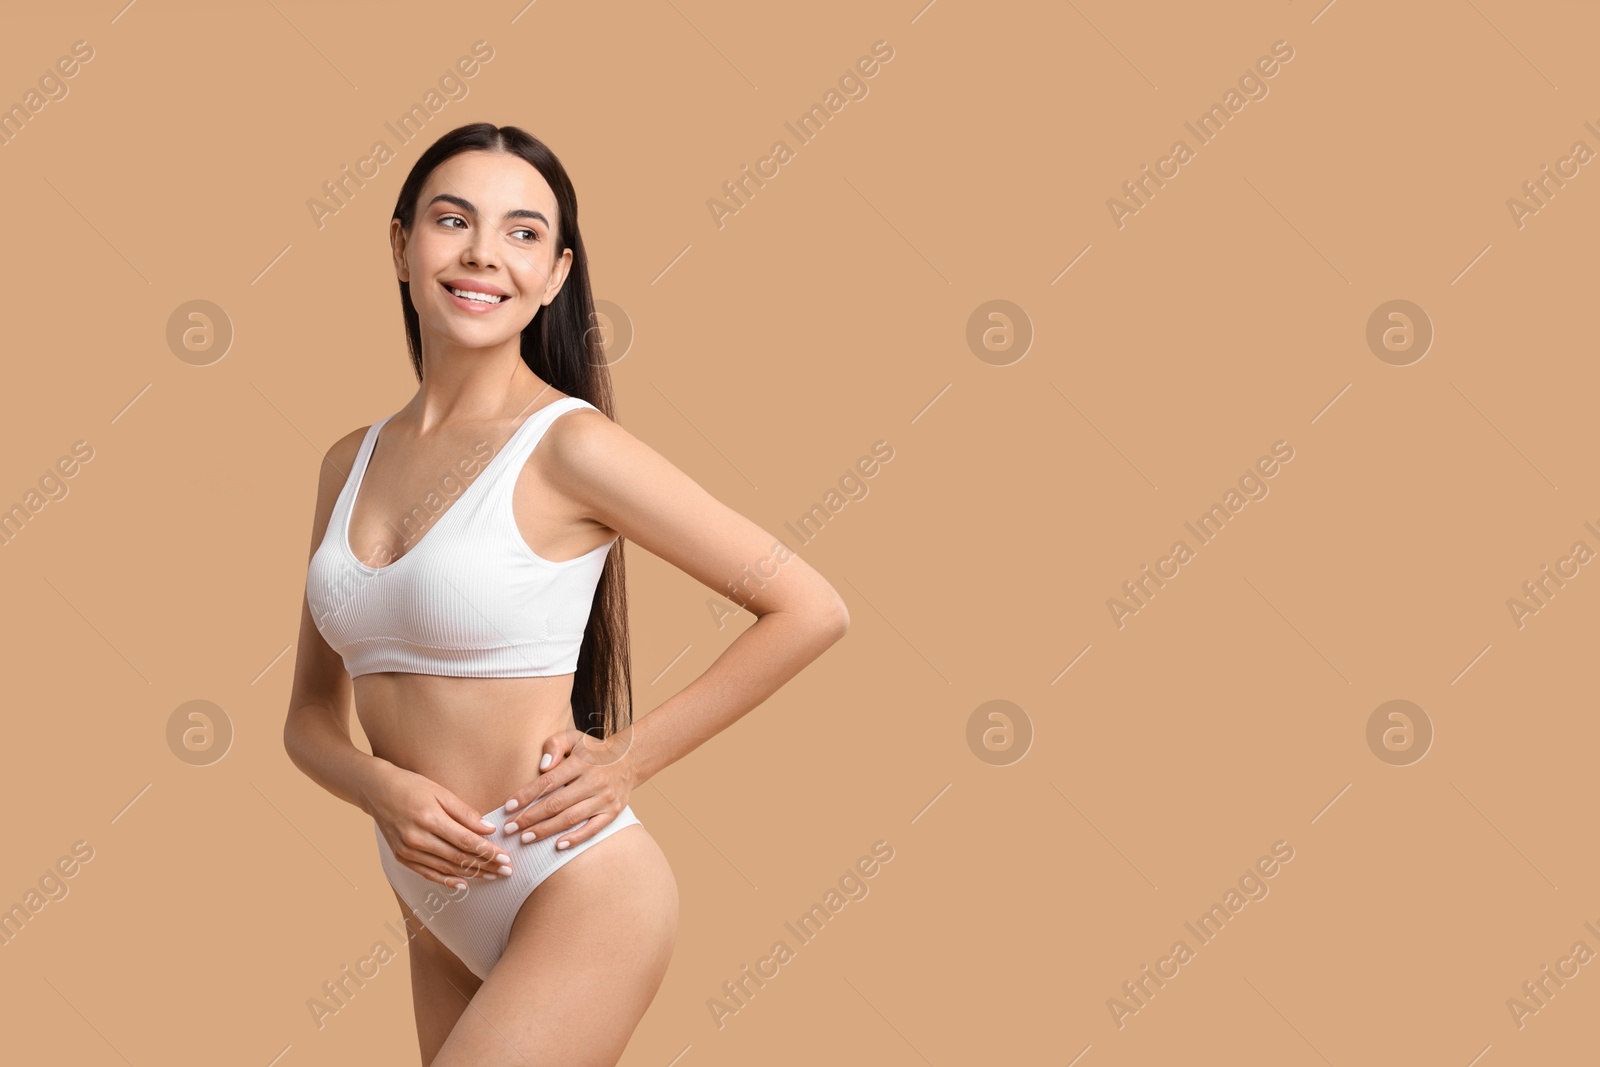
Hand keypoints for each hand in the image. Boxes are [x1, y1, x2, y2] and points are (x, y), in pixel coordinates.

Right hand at [364, 763, 510, 888]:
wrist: (376, 791)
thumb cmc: (412, 786)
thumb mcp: (441, 792)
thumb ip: (465, 813)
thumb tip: (489, 829)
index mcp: (430, 818)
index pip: (466, 841)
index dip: (488, 852)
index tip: (506, 858)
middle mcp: (417, 838)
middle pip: (458, 857)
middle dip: (485, 865)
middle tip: (506, 871)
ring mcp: (407, 850)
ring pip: (445, 867)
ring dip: (471, 874)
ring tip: (492, 876)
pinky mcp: (401, 857)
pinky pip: (427, 873)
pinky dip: (446, 879)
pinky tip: (463, 883)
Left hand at [501, 725, 638, 850]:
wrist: (630, 759)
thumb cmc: (593, 751)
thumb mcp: (574, 738)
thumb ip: (555, 745)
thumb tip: (543, 766)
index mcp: (581, 762)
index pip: (548, 781)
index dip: (526, 795)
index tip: (508, 807)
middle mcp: (594, 781)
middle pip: (556, 803)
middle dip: (530, 818)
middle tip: (509, 828)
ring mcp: (604, 799)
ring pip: (571, 818)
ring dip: (546, 830)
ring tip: (525, 838)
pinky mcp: (612, 812)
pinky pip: (593, 829)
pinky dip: (575, 838)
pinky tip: (557, 845)